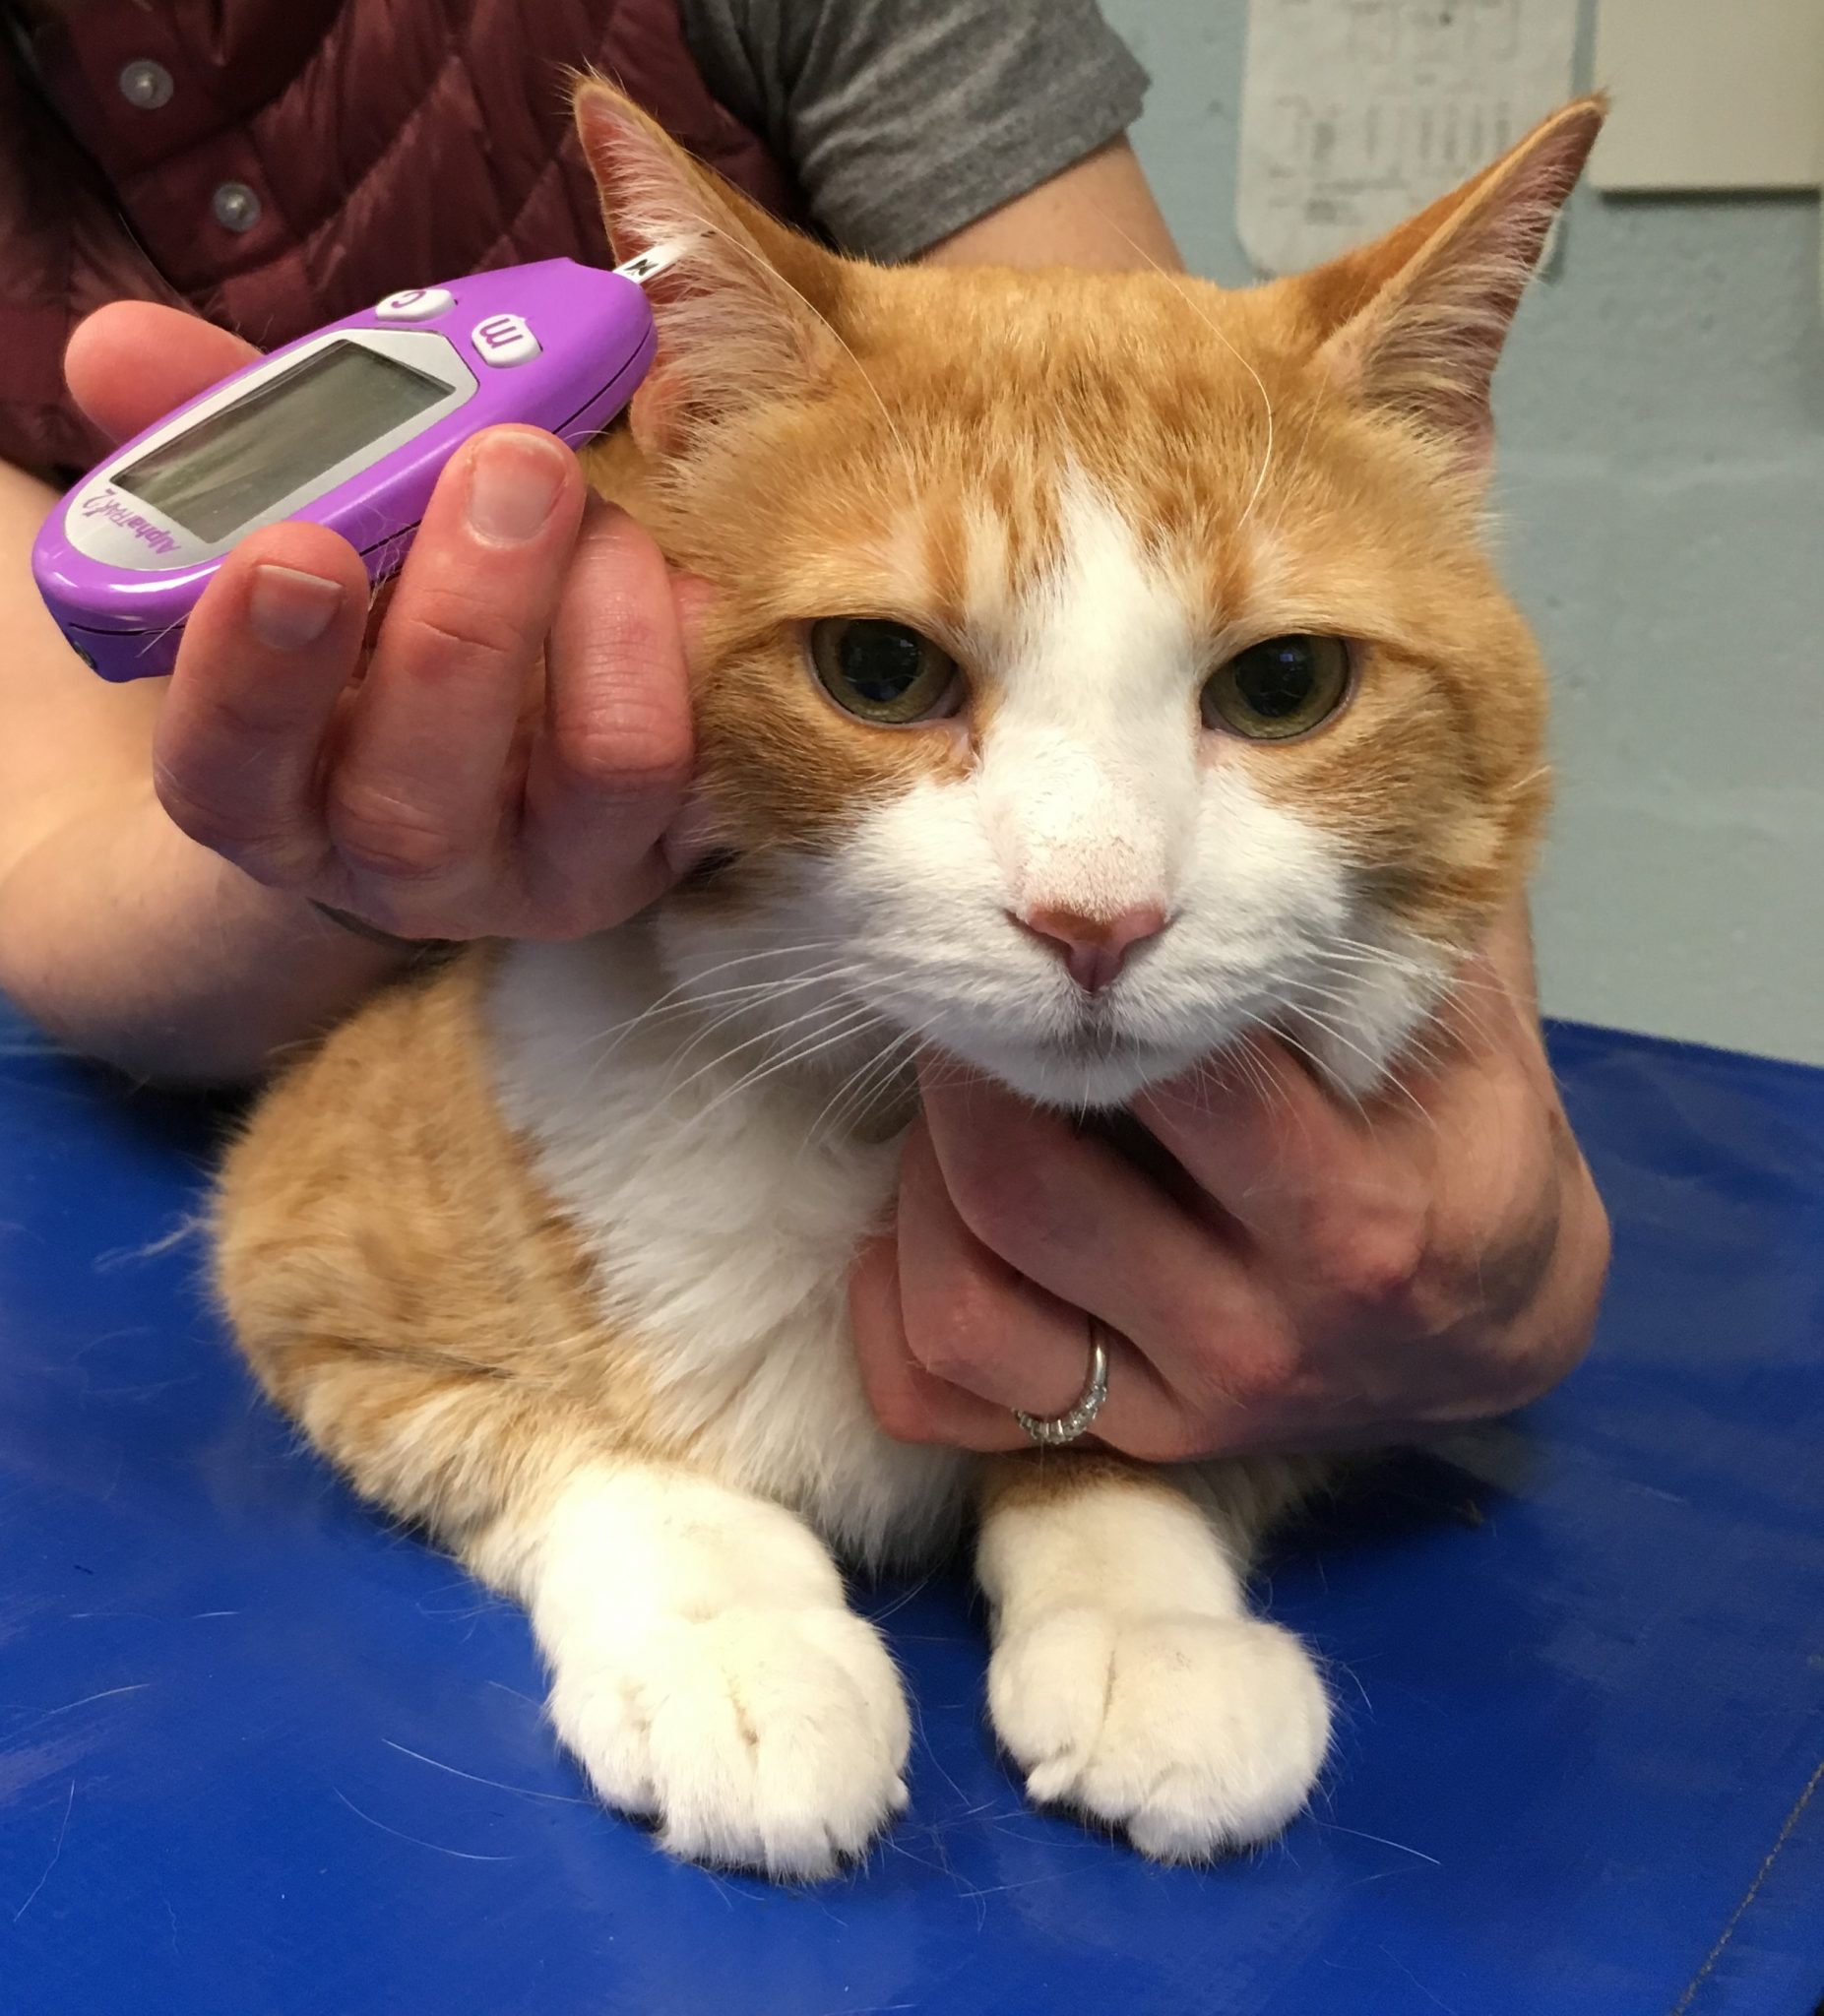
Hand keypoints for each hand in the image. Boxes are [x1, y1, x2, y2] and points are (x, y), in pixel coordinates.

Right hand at [64, 303, 694, 941]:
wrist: (478, 760)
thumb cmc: (360, 639)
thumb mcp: (282, 543)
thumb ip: (216, 449)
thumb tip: (117, 344)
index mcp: (270, 797)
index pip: (228, 769)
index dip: (254, 671)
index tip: (294, 545)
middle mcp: (407, 863)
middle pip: (418, 795)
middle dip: (466, 619)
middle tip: (510, 459)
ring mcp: (554, 866)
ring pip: (604, 771)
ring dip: (608, 612)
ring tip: (595, 498)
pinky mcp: (670, 842)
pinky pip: (713, 759)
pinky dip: (702, 645)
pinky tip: (688, 565)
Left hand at [850, 908, 1609, 1460]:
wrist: (1495, 1333)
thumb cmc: (1464, 1141)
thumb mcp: (1466, 1018)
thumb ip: (1387, 901)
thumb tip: (1279, 741)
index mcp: (1352, 1213)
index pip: (1179, 1080)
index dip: (1091, 985)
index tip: (1060, 922)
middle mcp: (1257, 1330)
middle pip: (1025, 1186)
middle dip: (970, 1068)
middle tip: (978, 1000)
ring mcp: (1178, 1406)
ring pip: (964, 1300)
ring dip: (922, 1183)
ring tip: (957, 1108)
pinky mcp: (1116, 1448)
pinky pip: (937, 1396)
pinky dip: (894, 1303)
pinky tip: (926, 1224)